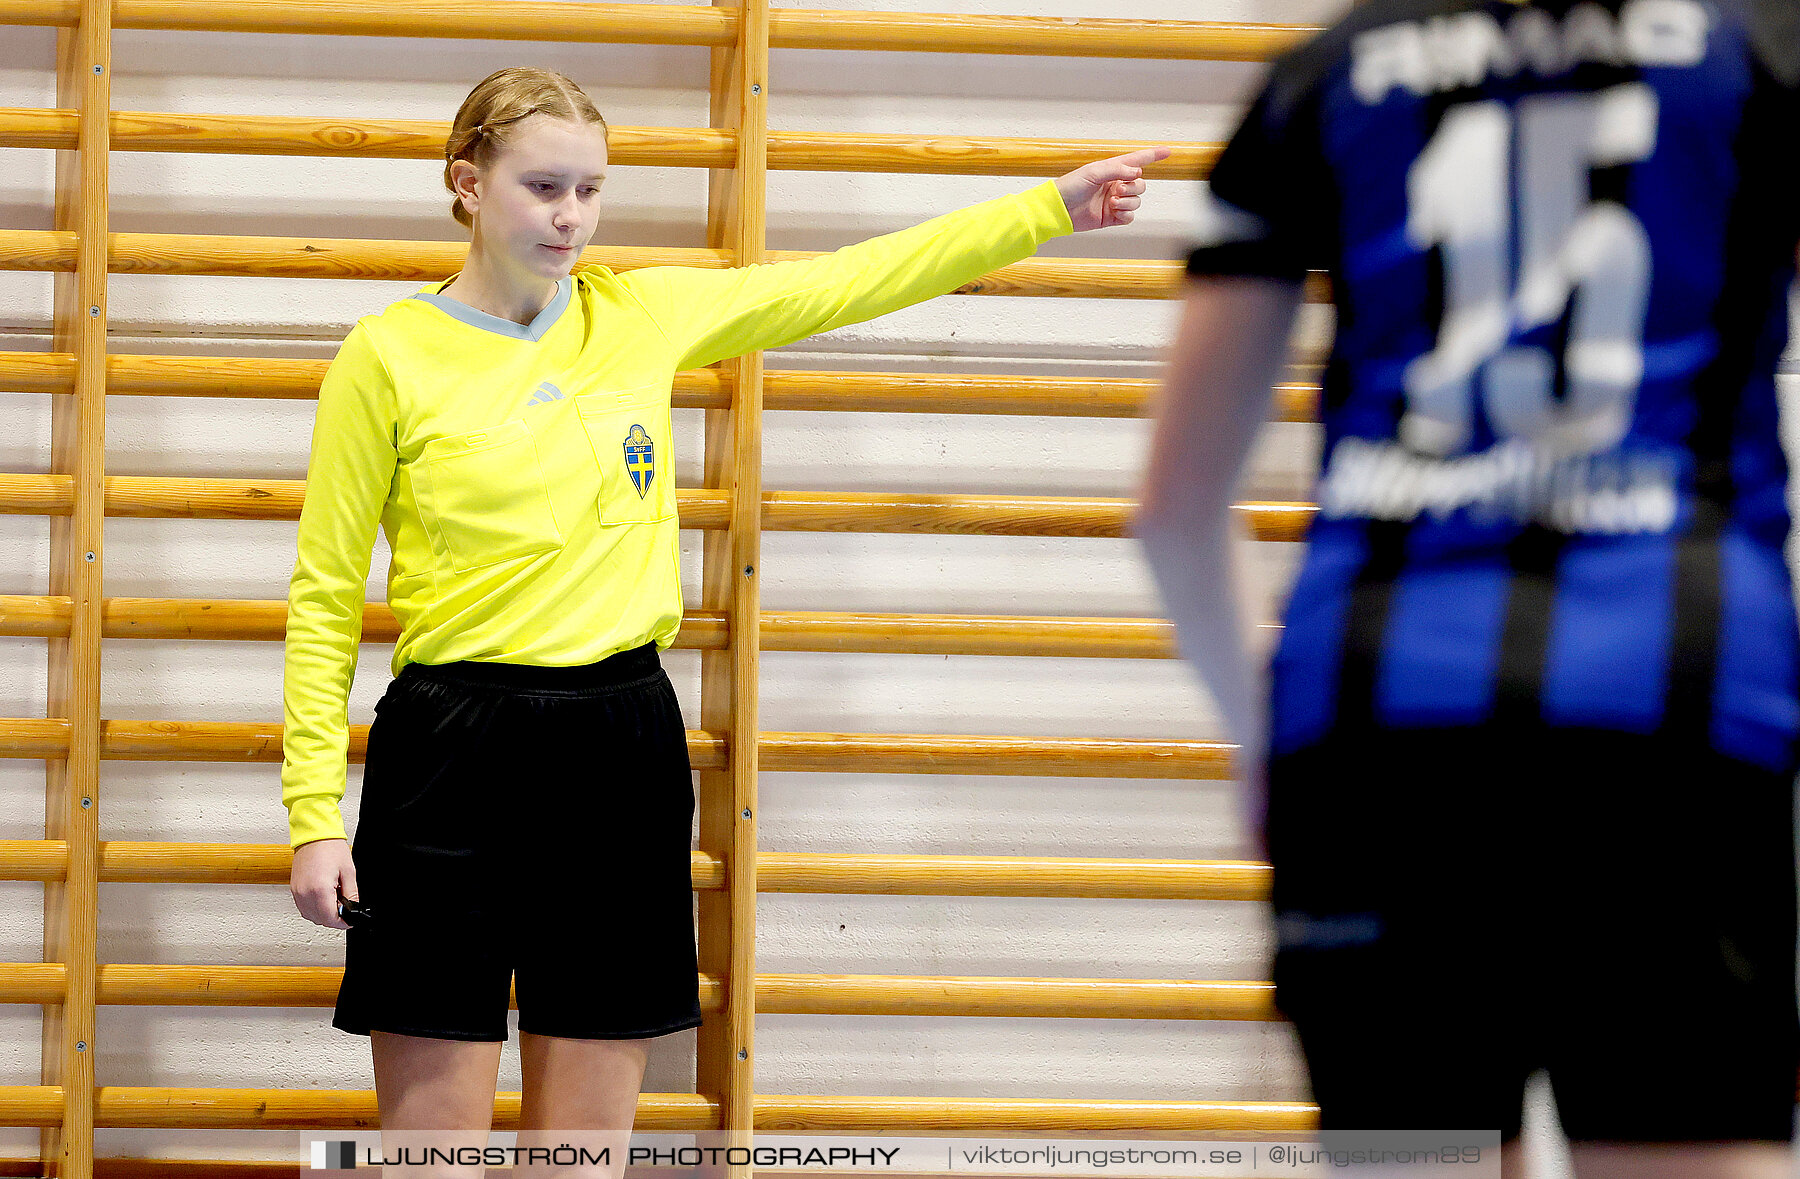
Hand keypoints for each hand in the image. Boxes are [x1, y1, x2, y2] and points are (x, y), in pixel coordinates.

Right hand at [291, 837, 357, 930]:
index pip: (330, 919)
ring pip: (310, 916)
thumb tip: (353, 909)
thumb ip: (351, 895)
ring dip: (323, 915)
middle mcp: (305, 893)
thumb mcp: (349, 872)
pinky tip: (324, 897)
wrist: (314, 835)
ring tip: (334, 899)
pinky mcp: (294, 889)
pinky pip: (304, 908)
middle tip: (345, 907)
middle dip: (334, 918)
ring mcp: (297, 892)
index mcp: (319, 890)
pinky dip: (314, 908)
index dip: (343, 923)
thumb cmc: (330, 848)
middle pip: (320, 920)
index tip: (350, 920)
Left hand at [1055, 147, 1171, 231]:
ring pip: (1136, 201)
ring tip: (1112, 202)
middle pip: (1140, 185)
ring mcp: (1115, 201)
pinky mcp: (1112, 217)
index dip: (1152, 155)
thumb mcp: (1093, 171)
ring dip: (1128, 201)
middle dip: (1134, 187)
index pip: (1137, 160)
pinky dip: (1125, 213)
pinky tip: (1114, 211)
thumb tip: (1137, 172)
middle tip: (1118, 189)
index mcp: (1113, 170)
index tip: (1167, 151)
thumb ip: (1117, 169)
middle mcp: (1116, 184)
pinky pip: (1130, 216)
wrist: (1060, 209)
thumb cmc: (1071, 186)